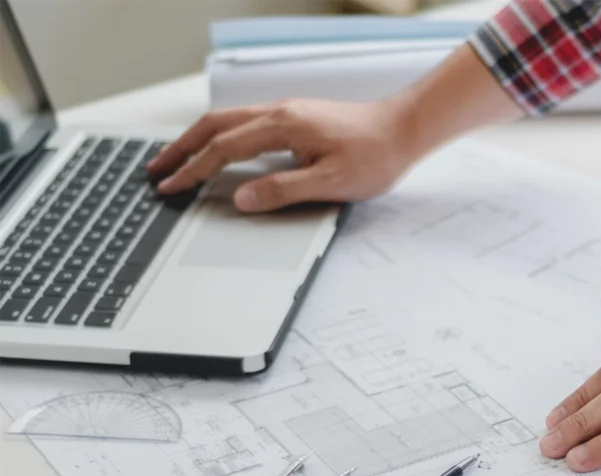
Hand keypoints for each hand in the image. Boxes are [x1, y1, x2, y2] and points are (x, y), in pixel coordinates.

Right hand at [148, 99, 415, 211]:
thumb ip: (282, 190)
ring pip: (228, 121)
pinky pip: (246, 124)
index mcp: (282, 126)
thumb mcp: (330, 182)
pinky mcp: (297, 119)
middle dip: (181, 148)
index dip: (194, 171)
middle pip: (214, 126)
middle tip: (156, 170)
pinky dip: (222, 137)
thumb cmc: (375, 155)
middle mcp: (279, 113)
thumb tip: (241, 199)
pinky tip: (220, 152)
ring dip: (198, 140)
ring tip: (178, 160)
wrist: (404, 130)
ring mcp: (287, 113)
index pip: (223, 149)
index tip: (171, 188)